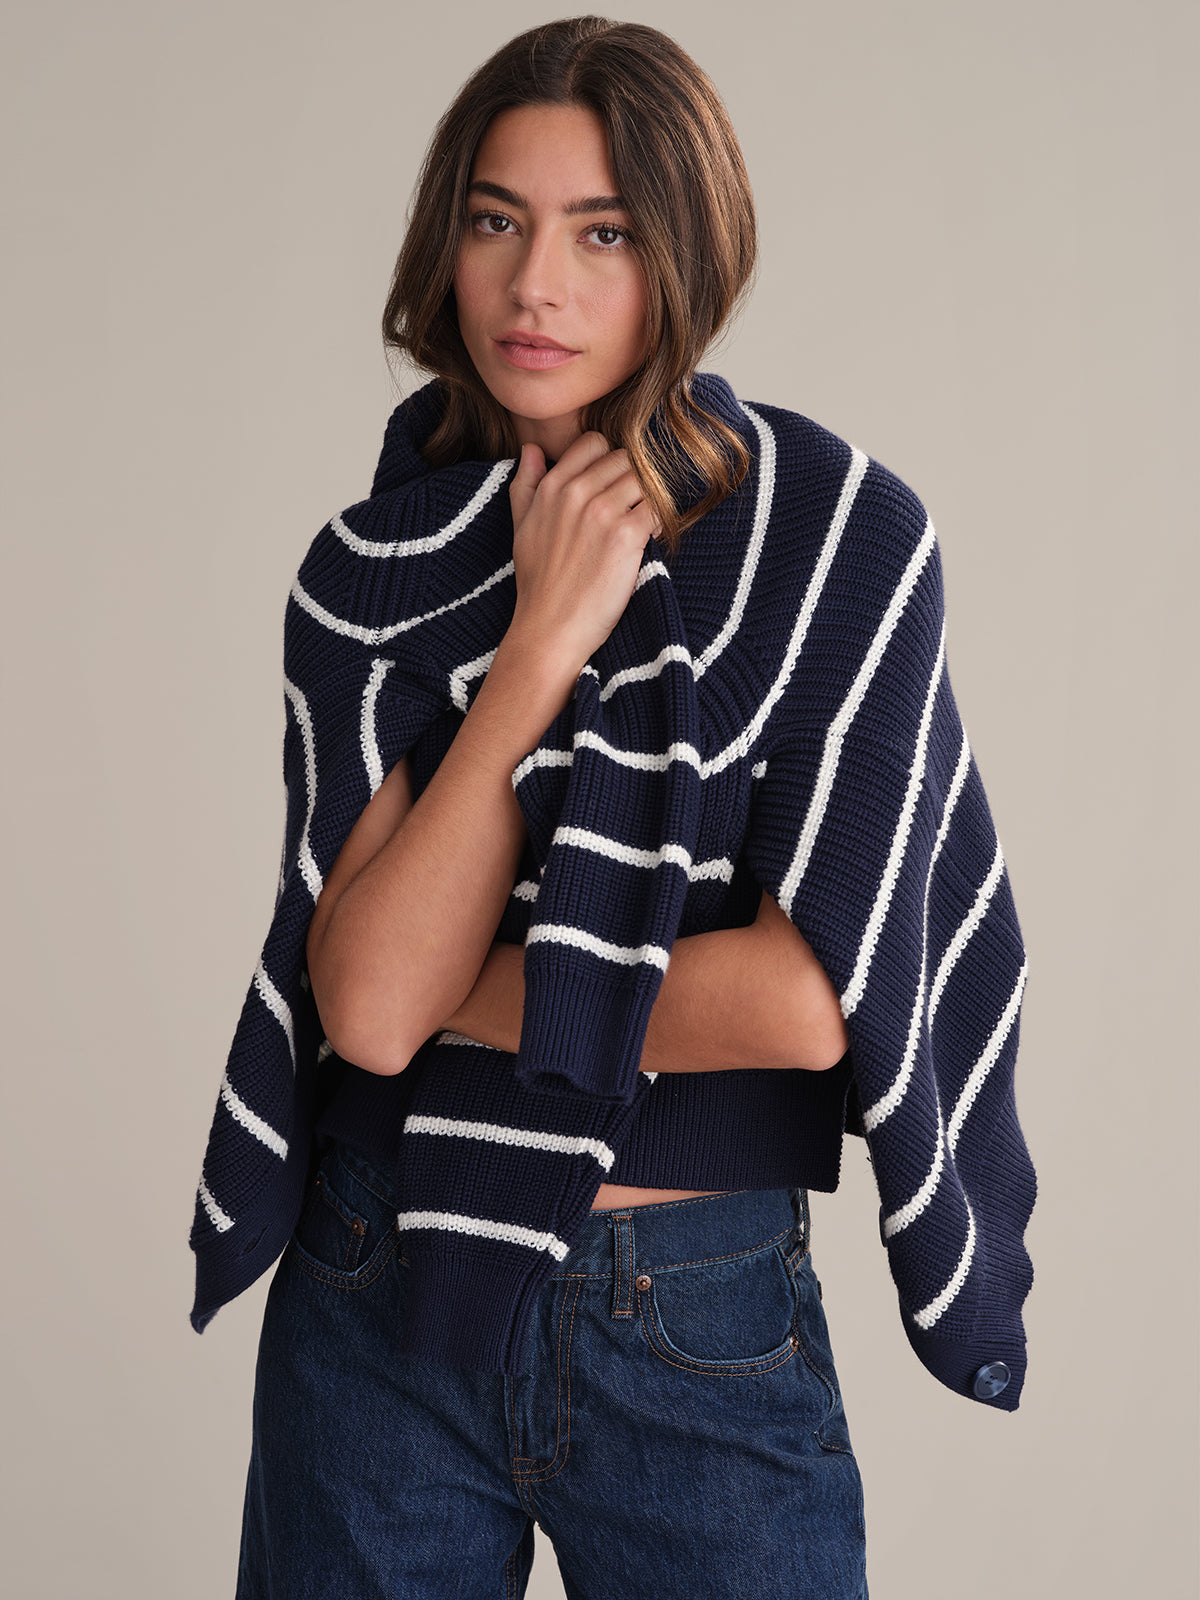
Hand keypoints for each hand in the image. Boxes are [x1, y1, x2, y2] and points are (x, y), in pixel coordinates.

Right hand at [506, 432, 660, 669]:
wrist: (551, 628)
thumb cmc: (538, 583)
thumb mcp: (521, 528)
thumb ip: (525, 484)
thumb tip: (531, 448)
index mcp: (552, 487)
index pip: (594, 443)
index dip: (608, 462)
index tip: (612, 488)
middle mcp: (576, 493)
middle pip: (624, 459)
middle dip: (632, 481)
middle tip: (630, 510)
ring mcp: (602, 513)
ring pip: (644, 479)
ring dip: (648, 500)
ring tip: (640, 525)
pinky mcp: (626, 536)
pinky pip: (658, 508)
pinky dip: (660, 522)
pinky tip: (648, 540)